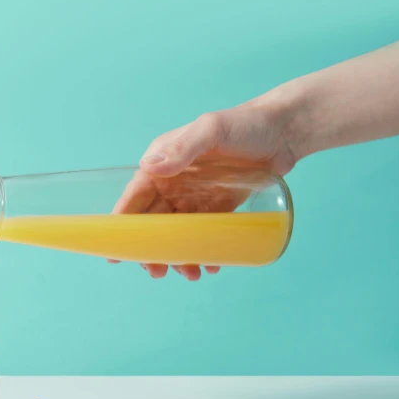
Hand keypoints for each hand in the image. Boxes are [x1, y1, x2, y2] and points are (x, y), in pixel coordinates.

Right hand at [113, 99, 298, 280]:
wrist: (284, 131)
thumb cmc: (244, 124)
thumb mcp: (211, 129)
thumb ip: (183, 147)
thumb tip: (150, 167)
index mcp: (163, 163)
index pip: (135, 197)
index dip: (121, 224)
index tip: (114, 252)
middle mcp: (173, 183)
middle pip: (152, 223)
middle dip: (151, 250)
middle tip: (157, 272)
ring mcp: (193, 198)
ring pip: (175, 234)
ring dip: (177, 257)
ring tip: (190, 275)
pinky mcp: (216, 209)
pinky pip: (201, 236)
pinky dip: (202, 252)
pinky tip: (210, 265)